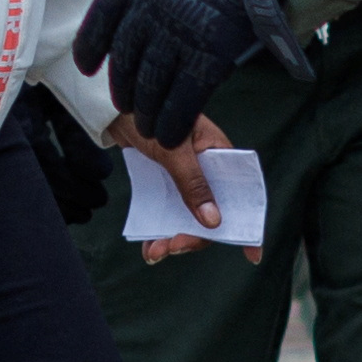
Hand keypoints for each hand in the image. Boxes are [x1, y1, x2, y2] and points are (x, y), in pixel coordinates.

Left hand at [71, 0, 303, 148]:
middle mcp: (149, 8)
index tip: (87, 67)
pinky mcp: (208, 56)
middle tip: (124, 104)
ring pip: (151, 84)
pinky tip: (168, 136)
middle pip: (126, 58)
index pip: (102, 19)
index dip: (91, 47)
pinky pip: (183, 99)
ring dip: (146, 111)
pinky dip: (173, 121)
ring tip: (147, 128)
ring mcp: (177, 34)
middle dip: (124, 86)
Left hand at [117, 121, 242, 262]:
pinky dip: (159, 231)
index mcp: (218, 153)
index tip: (251, 254)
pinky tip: (148, 247)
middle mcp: (204, 168)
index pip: (239, 192)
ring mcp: (183, 177)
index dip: (246, 222)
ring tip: (154, 252)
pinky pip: (167, 213)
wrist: (110, 107)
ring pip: (187, 217)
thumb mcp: (172, 150)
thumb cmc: (148, 117)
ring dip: (173, 238)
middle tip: (173, 246)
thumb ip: (193, 183)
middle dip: (193, 236)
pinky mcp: (163, 183)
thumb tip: (214, 221)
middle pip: (210, 213)